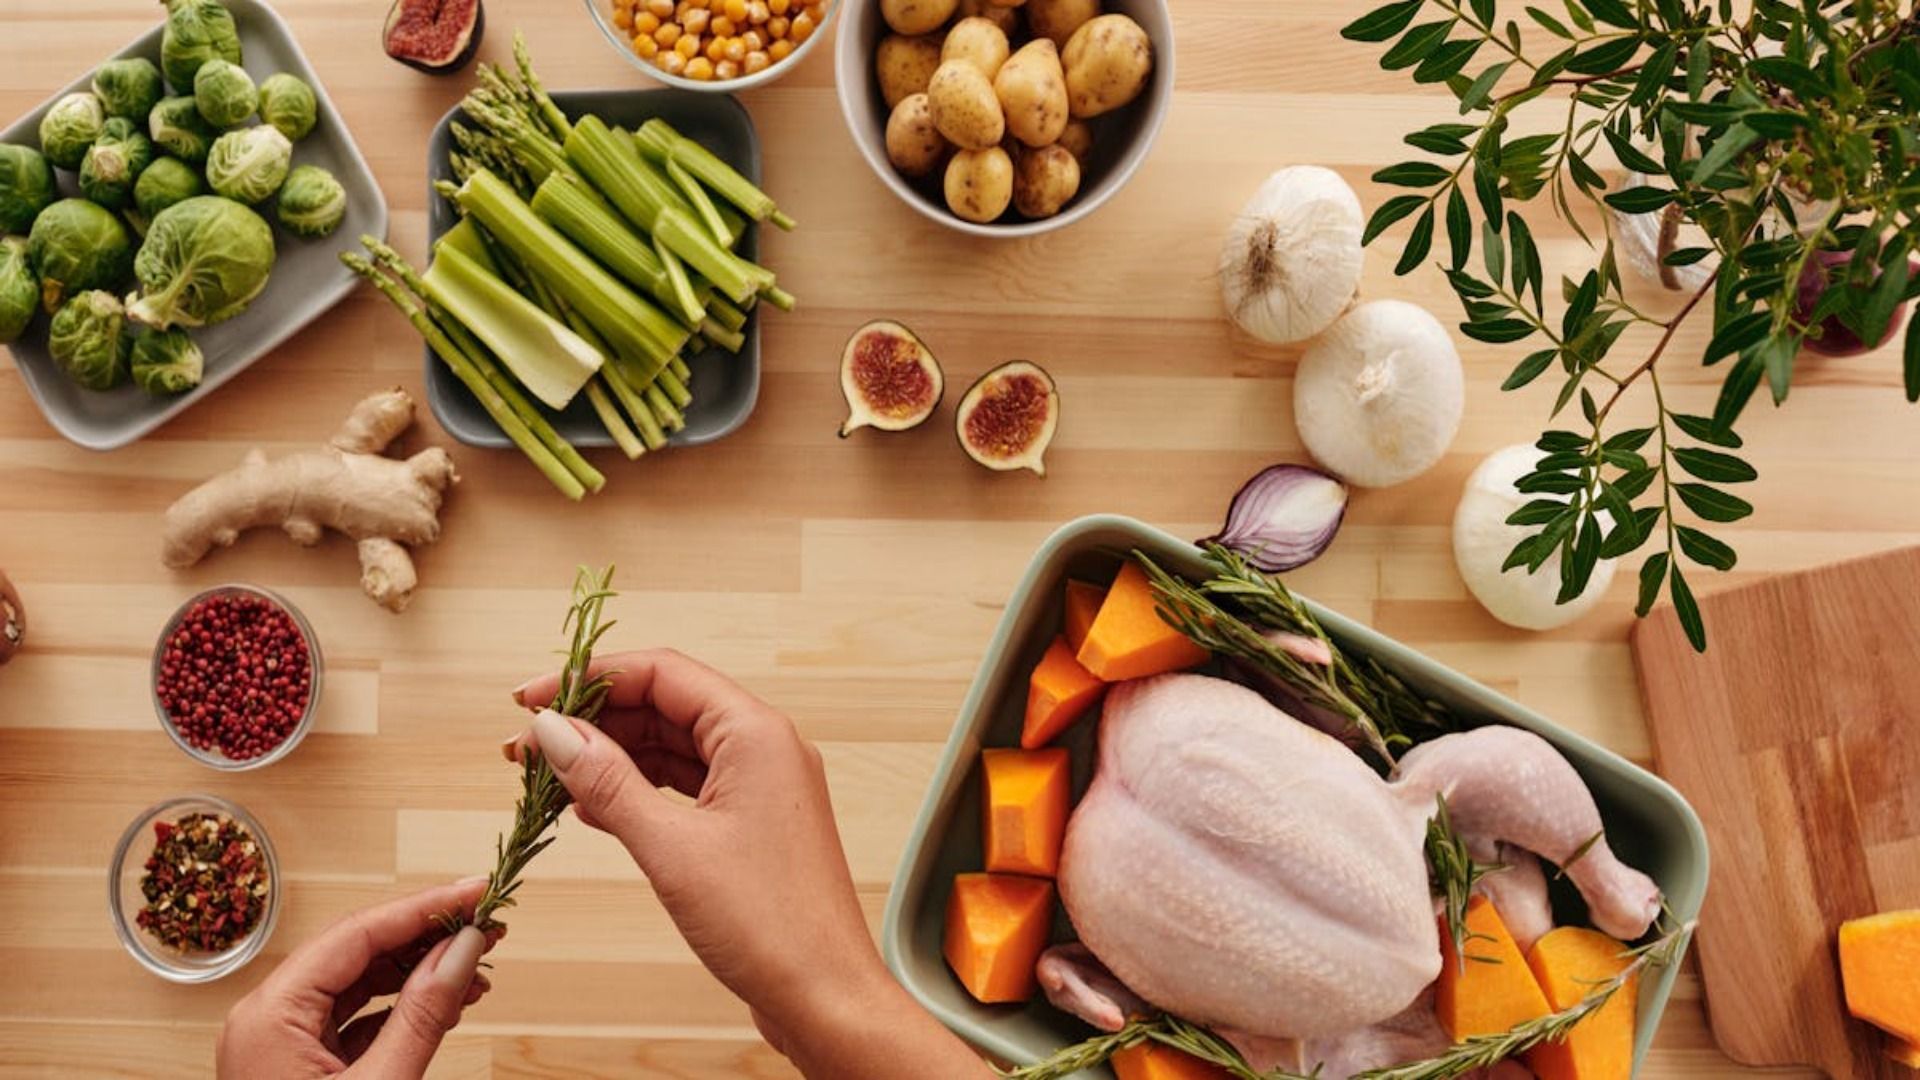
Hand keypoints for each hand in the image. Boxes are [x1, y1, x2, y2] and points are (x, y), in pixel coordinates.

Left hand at [216, 880, 498, 1078]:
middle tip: (489, 922)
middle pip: (355, 950)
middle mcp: (266, 1018)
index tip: (478, 890)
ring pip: (358, 982)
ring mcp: (279, 1043)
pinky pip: (354, 1016)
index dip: (424, 907)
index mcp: (270, 1015)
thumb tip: (464, 949)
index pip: (357, 934)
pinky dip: (402, 1005)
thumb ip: (425, 1013)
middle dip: (426, 934)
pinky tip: (449, 999)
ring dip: (420, 969)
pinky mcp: (299, 1067)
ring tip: (480, 964)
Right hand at [510, 648, 986, 1079]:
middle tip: (524, 746)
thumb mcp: (671, 848)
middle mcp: (763, 749)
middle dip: (592, 721)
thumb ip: (608, 783)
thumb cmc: (770, 926)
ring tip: (544, 776)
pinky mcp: (749, 827)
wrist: (825, 997)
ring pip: (671, 749)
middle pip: (664, 706)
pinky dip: (636, 792)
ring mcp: (758, 788)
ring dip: (608, 758)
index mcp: (756, 734)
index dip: (591, 679)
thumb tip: (555, 732)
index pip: (662, 673)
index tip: (531, 699)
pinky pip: (683, 788)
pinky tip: (589, 807)